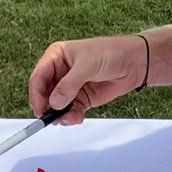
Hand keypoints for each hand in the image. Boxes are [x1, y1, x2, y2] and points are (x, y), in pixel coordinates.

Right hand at [28, 36, 145, 123]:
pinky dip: (71, 117)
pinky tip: (76, 118)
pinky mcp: (81, 98)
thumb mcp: (87, 65)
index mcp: (56, 56)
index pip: (38, 77)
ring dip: (60, 114)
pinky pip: (70, 111)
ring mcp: (70, 87)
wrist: (134, 62)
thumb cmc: (110, 53)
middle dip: (47, 107)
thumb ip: (69, 85)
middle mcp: (60, 72)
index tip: (39, 109)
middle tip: (52, 118)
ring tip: (69, 118)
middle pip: (44, 93)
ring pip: (56, 105)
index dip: (36, 94)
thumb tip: (54, 103)